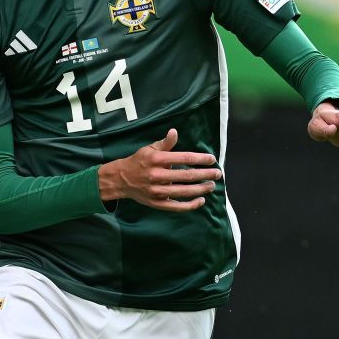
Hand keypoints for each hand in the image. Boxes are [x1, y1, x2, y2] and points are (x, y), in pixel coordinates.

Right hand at [97, 128, 221, 211]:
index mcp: (157, 159)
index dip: (200, 159)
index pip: (184, 158)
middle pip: (187, 176)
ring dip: (201, 189)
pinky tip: (201, 200)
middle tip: (218, 174)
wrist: (121, 179)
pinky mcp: (157, 203)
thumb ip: (165, 143)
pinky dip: (190, 205)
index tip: (212, 159)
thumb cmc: (139, 161)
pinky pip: (177, 206)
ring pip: (184, 192)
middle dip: (205, 175)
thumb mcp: (150, 149)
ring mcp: (157, 191)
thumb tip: (174, 132)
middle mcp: (157, 175)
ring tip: (211, 185)